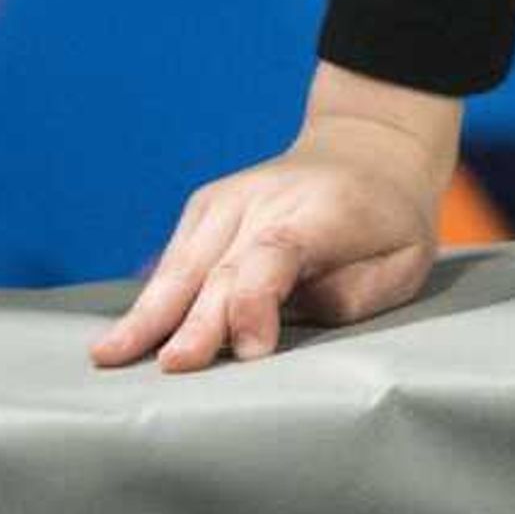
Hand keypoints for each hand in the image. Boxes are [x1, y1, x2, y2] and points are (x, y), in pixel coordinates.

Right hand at [91, 77, 458, 372]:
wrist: (366, 147)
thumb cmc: (389, 221)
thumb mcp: (403, 259)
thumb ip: (356, 293)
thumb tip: (294, 317)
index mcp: (322, 210)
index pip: (276, 255)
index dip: (257, 303)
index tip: (249, 351)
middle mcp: (266, 198)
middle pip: (221, 266)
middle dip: (195, 320)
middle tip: (171, 367)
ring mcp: (230, 197)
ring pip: (185, 261)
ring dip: (151, 311)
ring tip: (111, 354)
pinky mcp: (206, 204)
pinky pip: (176, 256)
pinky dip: (152, 295)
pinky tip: (125, 334)